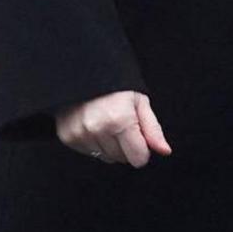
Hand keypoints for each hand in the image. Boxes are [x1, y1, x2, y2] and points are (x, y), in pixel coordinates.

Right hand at [55, 90, 170, 166]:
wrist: (82, 71)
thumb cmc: (113, 85)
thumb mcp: (139, 102)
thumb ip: (153, 129)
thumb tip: (164, 151)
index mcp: (119, 120)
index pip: (139, 158)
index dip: (142, 148)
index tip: (138, 135)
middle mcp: (98, 129)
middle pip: (122, 159)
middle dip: (125, 145)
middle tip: (119, 123)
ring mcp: (80, 134)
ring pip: (105, 157)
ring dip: (108, 144)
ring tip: (105, 122)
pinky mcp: (68, 137)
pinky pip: (89, 153)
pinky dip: (93, 142)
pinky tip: (93, 125)